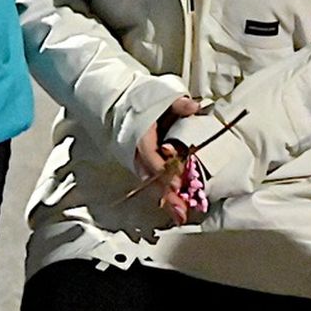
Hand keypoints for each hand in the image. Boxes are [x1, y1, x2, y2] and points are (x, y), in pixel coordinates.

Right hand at [132, 95, 205, 225]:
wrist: (118, 102)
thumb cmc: (140, 100)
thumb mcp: (159, 96)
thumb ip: (176, 103)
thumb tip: (193, 107)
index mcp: (141, 137)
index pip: (153, 159)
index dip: (165, 173)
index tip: (178, 185)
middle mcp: (138, 153)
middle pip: (153, 178)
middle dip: (167, 196)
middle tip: (181, 212)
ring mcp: (140, 160)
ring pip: (153, 183)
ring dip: (167, 200)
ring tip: (180, 215)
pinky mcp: (144, 164)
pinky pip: (154, 181)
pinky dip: (165, 193)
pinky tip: (175, 207)